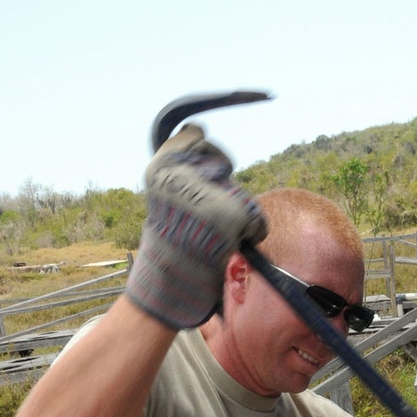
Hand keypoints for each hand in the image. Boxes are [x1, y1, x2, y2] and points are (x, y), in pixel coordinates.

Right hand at [126, 125, 266, 329]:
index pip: (195, 132)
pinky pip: (255, 217)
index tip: (207, 168)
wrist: (169, 286)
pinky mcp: (231, 215)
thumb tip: (199, 130)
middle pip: (222, 160)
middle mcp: (181, 175)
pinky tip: (230, 245)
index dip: (204, 149)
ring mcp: (207, 194)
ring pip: (240, 191)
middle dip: (222, 185)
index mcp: (161, 167)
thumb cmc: (170, 245)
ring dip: (235, 214)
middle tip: (205, 215)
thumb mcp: (164, 195)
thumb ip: (180, 166)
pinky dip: (251, 233)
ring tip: (212, 236)